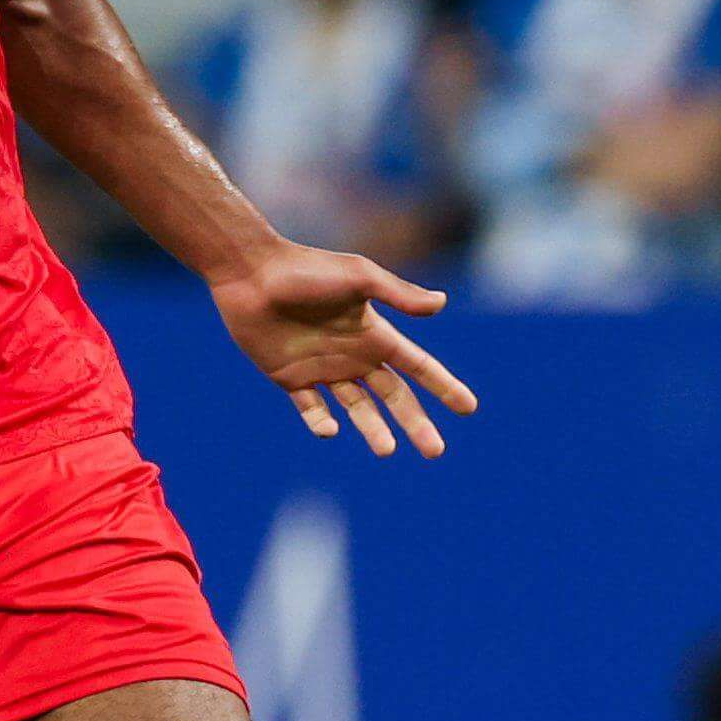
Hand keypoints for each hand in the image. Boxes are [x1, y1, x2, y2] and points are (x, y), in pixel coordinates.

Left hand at [209, 243, 477, 458]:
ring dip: (374, 430)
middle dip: (417, 422)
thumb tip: (441, 302)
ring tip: (387, 451)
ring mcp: (323, 369)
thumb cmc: (306, 269)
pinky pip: (311, 409)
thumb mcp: (358, 277)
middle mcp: (353, 355)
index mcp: (374, 333)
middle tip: (436, 451)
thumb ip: (397, 293)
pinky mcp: (290, 378)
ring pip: (357, 409)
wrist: (251, 273)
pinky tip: (330, 429)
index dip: (444, 386)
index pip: (418, 366)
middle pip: (394, 396)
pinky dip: (321, 423)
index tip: (469, 407)